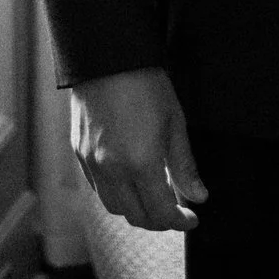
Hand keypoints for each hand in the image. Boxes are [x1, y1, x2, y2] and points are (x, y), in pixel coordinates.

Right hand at [69, 67, 205, 231]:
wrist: (106, 57)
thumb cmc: (145, 85)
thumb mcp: (174, 123)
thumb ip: (184, 166)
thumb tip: (199, 197)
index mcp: (141, 163)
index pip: (161, 213)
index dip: (179, 221)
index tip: (192, 218)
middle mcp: (112, 169)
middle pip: (136, 217)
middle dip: (159, 221)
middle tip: (175, 211)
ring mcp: (92, 162)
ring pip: (113, 207)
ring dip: (135, 210)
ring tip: (152, 198)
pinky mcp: (79, 153)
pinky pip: (97, 188)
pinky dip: (116, 193)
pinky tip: (129, 180)